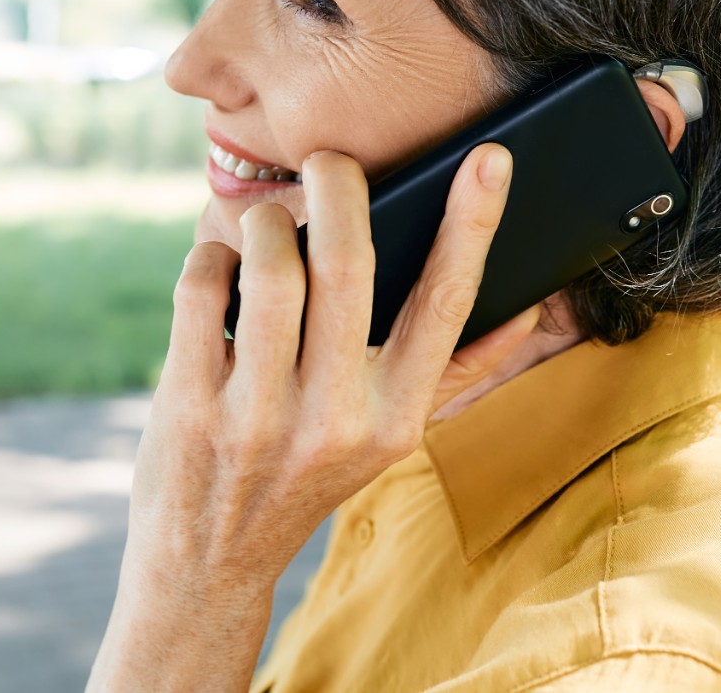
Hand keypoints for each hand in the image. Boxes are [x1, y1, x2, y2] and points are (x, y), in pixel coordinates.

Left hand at [87, 143, 535, 692]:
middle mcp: (335, 421)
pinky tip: (217, 266)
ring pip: (270, 266)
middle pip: (348, 263)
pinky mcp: (190, 405)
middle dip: (337, 186)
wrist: (207, 563)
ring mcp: (258, 416)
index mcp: (395, 420)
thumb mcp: (385, 442)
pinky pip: (203, 286)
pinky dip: (209, 255)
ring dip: (263, 220)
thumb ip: (449, 375)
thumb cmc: (302, 477)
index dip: (473, 225)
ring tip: (265, 224)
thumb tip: (530, 311)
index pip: (447, 306)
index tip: (490, 157)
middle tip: (327, 161)